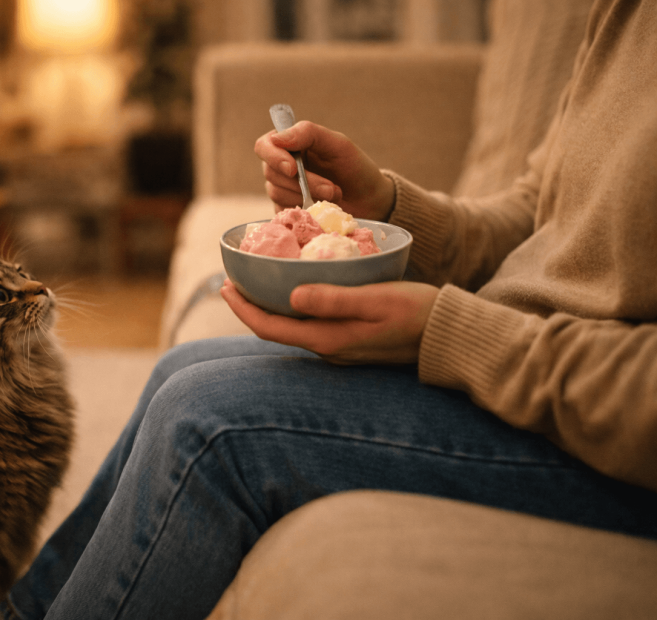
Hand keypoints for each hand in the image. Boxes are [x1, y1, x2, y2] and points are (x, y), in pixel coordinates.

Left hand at [221, 279, 438, 364]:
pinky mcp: (351, 342)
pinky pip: (311, 325)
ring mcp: (339, 348)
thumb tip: (291, 296)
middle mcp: (328, 349)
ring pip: (293, 327)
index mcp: (328, 339)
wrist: (450, 337)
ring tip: (259, 279)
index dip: (243, 308)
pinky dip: (295, 307)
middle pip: (276, 329)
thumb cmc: (418, 313)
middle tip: (235, 279)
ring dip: (272, 306)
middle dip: (251, 306)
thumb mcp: (377, 299)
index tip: (224, 286)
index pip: (269, 328)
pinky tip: (296, 287)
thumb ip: (334, 299)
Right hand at [254, 121, 394, 220]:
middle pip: (270, 173)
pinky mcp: (287, 211)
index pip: (264, 146)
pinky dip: (304, 211)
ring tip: (333, 197)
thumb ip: (308, 134)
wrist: (369, 200)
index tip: (293, 169)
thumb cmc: (354, 168)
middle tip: (331, 188)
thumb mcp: (338, 144)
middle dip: (302, 182)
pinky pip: (283, 213)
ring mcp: (282, 190)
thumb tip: (276, 138)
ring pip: (276, 193)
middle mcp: (281, 166)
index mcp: (290, 144)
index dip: (274, 157)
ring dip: (307, 197)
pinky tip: (321, 209)